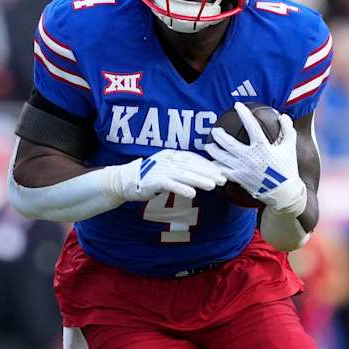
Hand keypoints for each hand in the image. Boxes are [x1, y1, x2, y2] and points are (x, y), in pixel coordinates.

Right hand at [110, 149, 227, 202]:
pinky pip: (171, 184)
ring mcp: (161, 169)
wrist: (125, 180)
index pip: (194, 158)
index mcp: (172, 155)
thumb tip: (203, 173)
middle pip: (192, 165)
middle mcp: (168, 159)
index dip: (208, 165)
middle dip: (209, 172)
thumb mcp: (167, 169)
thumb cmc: (150, 177)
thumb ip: (182, 169)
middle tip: (223, 179)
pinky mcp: (154, 180)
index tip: (221, 171)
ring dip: (199, 180)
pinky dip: (182, 188)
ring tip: (213, 186)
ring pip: (184, 174)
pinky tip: (192, 193)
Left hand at [206, 102, 306, 213]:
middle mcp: (250, 157)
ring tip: (208, 146)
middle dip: (220, 135)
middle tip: (215, 130)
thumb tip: (283, 116)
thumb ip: (287, 130)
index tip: (237, 105)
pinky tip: (211, 162)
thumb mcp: (290, 147)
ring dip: (213, 150)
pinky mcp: (239, 178)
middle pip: (229, 143)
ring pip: (222, 158)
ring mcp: (243, 168)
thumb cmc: (287, 169)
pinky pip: (223, 171)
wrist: (283, 192)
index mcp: (262, 147)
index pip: (252, 126)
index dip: (244, 114)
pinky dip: (215, 167)